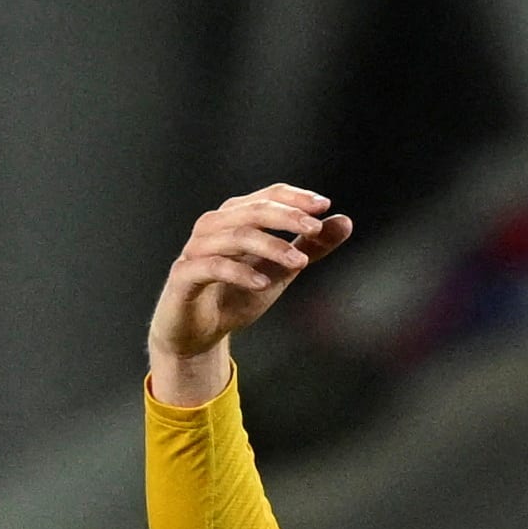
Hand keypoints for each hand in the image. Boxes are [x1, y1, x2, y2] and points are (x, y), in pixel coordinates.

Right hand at [148, 184, 351, 363]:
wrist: (199, 332)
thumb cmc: (237, 294)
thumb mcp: (282, 270)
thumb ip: (311, 246)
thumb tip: (344, 221)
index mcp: (235, 218)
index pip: (267, 197)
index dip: (294, 198)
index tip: (324, 205)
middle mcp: (213, 227)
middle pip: (252, 211)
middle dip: (287, 217)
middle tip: (316, 228)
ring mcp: (196, 250)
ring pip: (234, 236)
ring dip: (271, 246)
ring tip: (299, 261)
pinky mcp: (184, 276)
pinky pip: (212, 267)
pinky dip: (240, 273)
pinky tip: (263, 284)